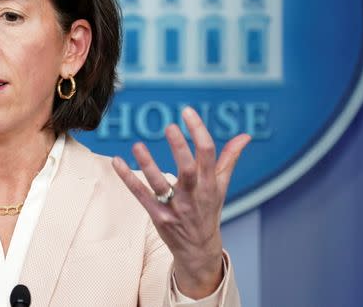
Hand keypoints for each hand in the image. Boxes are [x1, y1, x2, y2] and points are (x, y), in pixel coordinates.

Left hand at [111, 107, 249, 298]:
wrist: (199, 250)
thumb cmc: (209, 210)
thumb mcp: (221, 186)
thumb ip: (230, 158)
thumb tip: (245, 135)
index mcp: (210, 184)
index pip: (208, 155)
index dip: (199, 132)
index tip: (187, 111)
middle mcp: (194, 195)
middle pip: (188, 170)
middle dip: (180, 149)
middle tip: (170, 127)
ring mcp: (175, 207)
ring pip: (161, 185)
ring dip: (148, 165)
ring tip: (138, 145)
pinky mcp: (158, 216)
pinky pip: (141, 195)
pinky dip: (128, 178)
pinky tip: (117, 161)